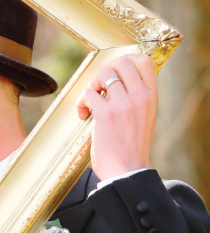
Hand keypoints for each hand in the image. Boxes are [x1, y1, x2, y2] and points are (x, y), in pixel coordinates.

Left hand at [77, 54, 156, 180]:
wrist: (128, 172)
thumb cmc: (131, 146)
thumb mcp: (144, 116)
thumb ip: (135, 96)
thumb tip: (116, 77)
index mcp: (151, 96)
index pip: (143, 60)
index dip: (124, 61)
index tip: (113, 76)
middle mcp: (140, 97)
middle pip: (120, 62)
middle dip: (104, 72)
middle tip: (99, 90)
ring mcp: (124, 104)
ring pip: (102, 74)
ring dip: (91, 86)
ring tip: (91, 104)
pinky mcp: (106, 114)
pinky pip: (88, 93)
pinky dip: (81, 103)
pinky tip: (84, 116)